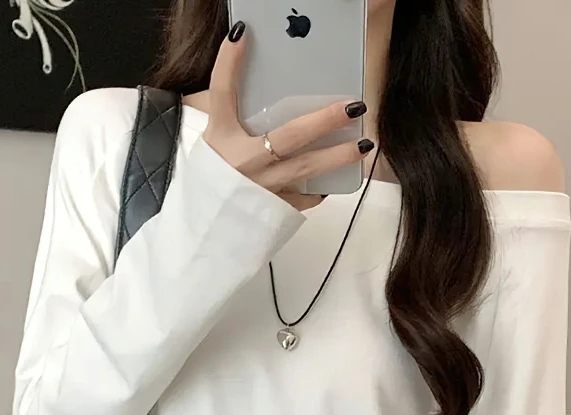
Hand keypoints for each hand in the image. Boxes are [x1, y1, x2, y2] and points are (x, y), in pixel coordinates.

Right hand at [203, 22, 373, 210]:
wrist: (207, 224)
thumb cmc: (212, 175)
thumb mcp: (214, 135)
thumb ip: (224, 100)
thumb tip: (239, 49)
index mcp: (225, 140)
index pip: (223, 94)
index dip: (229, 64)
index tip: (243, 35)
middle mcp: (247, 164)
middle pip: (290, 136)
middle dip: (324, 120)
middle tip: (354, 107)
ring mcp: (264, 189)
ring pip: (307, 170)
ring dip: (338, 156)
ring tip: (364, 144)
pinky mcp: (275, 210)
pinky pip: (304, 198)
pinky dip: (319, 189)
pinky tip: (335, 180)